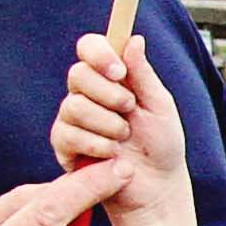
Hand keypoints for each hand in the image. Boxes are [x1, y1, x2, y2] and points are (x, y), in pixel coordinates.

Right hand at [47, 27, 191, 225]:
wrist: (156, 187)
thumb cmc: (161, 145)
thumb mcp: (160, 105)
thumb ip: (143, 73)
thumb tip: (133, 38)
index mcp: (110, 78)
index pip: (89, 47)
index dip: (98, 54)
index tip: (119, 71)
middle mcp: (86, 93)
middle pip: (77, 74)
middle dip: (110, 95)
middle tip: (130, 111)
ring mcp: (72, 119)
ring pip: (74, 106)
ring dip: (108, 125)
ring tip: (125, 139)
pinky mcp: (64, 145)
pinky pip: (68, 135)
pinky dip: (97, 145)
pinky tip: (111, 156)